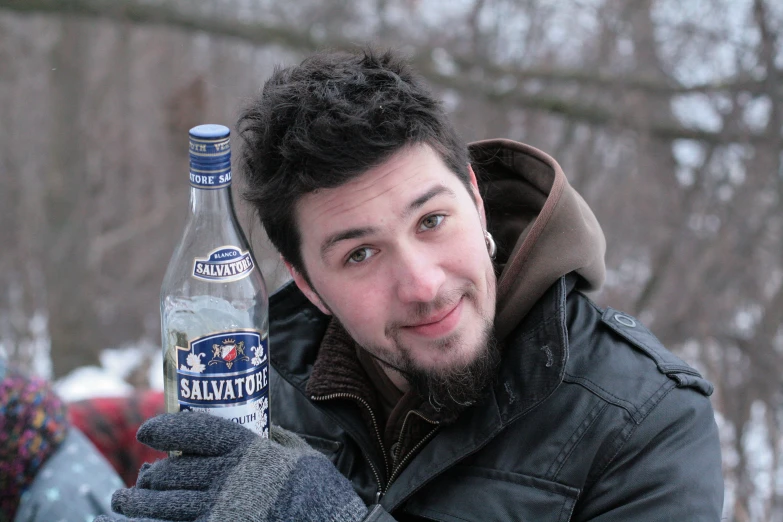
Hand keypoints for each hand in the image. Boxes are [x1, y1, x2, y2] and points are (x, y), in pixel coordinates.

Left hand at [95, 411, 367, 521]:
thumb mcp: (301, 455)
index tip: (147, 431)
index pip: (193, 430)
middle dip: (151, 473)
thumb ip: (278, 440)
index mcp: (245, 449)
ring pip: (165, 503)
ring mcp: (219, 509)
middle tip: (142, 475)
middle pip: (173, 470)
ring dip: (137, 501)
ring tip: (122, 498)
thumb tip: (264, 427)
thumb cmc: (321, 491)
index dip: (164, 428)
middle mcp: (226, 477)